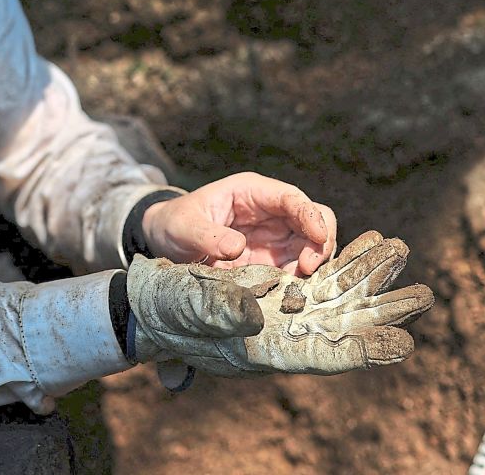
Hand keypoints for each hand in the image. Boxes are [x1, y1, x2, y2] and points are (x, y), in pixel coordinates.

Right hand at [125, 231, 433, 376]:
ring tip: (403, 251)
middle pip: (346, 325)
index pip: (321, 356)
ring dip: (374, 274)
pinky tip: (373, 241)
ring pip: (341, 293)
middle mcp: (285, 333)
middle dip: (385, 311)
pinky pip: (326, 273)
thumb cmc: (165, 309)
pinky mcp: (284, 286)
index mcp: (263, 350)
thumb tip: (252, 314)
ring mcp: (287, 310)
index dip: (362, 352)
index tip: (401, 346)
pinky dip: (349, 258)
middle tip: (425, 296)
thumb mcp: (185, 306)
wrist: (152, 299)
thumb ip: (219, 310)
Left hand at [142, 172, 335, 274]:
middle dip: (319, 242)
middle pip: (313, 219)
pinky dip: (299, 280)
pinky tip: (290, 292)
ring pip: (310, 246)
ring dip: (312, 264)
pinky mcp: (270, 262)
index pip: (291, 198)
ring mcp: (273, 238)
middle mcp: (270, 212)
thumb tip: (236, 248)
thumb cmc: (175, 222)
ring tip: (297, 286)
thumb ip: (208, 235)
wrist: (165, 240)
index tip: (318, 236)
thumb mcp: (184, 226)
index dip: (310, 215)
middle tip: (308, 269)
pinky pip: (295, 268)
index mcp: (252, 192)